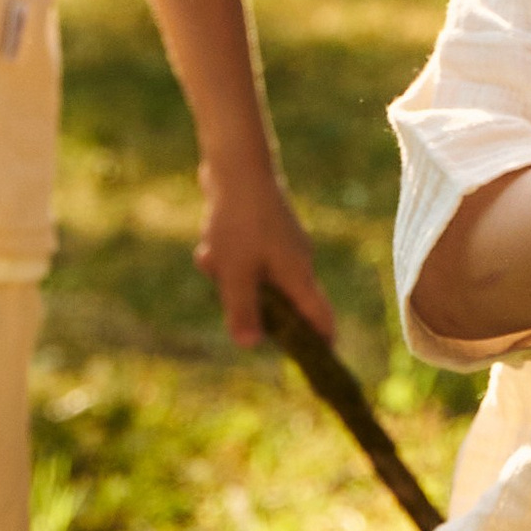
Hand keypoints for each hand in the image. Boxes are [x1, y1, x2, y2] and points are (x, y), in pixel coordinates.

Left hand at [195, 158, 334, 346]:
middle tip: (226, 290)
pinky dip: (227, 258)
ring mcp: (283, 244)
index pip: (321, 319)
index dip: (321, 345)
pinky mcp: (265, 230)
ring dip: (229, 277)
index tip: (317, 365)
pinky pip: (246, 258)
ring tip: (210, 259)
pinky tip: (209, 245)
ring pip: (256, 278)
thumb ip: (243, 311)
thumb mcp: (235, 273)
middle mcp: (298, 262)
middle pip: (281, 302)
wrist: (235, 165)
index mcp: (299, 276)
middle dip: (250, 304)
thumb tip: (250, 346)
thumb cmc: (238, 222)